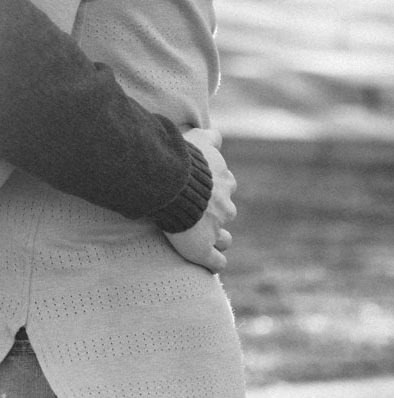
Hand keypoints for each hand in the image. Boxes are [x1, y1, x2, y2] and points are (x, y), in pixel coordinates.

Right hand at [163, 127, 236, 273]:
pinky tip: (209, 263)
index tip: (202, 190)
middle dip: (216, 213)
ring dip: (217, 238)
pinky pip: (215, 262)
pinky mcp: (203, 249)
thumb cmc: (182, 159)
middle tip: (199, 214)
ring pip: (224, 238)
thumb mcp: (198, 139)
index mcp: (223, 181)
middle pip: (226, 211)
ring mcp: (215, 228)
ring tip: (203, 240)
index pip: (225, 185)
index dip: (214, 189)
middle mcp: (224, 205)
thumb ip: (209, 137)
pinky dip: (213, 262)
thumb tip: (215, 134)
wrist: (171, 182)